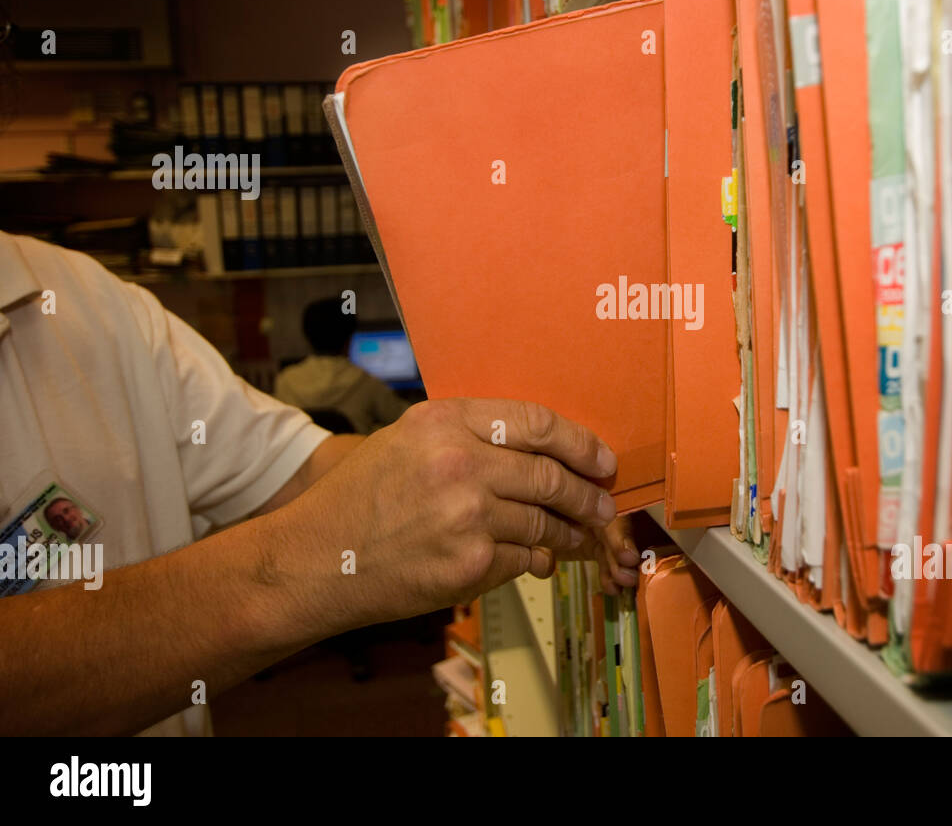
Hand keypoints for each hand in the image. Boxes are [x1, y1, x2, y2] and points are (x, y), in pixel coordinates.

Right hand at [280, 398, 629, 629]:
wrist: (316, 559)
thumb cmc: (359, 498)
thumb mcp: (407, 440)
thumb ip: (468, 436)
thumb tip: (539, 450)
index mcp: (445, 421)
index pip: (538, 423)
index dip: (580, 443)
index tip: (600, 459)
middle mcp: (459, 462)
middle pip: (550, 476)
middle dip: (587, 494)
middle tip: (602, 503)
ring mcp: (467, 515)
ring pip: (544, 522)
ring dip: (569, 531)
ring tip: (578, 535)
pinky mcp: (469, 563)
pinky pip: (525, 559)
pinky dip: (537, 560)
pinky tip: (539, 559)